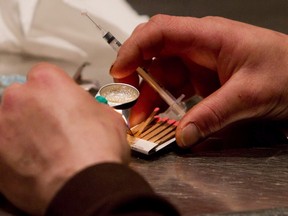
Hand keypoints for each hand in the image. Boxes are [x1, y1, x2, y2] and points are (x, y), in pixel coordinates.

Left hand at [0, 63, 129, 214]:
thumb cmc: (96, 151)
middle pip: (24, 97)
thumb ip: (90, 106)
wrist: (85, 186)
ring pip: (11, 122)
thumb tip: (87, 111)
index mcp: (48, 82)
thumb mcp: (108, 116)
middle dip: (38, 110)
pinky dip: (16, 154)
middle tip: (55, 128)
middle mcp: (19, 98)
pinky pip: (5, 148)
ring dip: (25, 131)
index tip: (60, 102)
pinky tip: (37, 163)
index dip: (55, 91)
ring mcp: (2, 126)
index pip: (44, 75)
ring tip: (47, 149)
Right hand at [110, 14, 287, 147]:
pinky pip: (175, 87)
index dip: (135, 48)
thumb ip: (214, 114)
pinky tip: (159, 114)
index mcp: (208, 36)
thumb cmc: (287, 71)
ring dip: (148, 94)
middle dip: (136, 73)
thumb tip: (184, 134)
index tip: (120, 70)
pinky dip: (164, 101)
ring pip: (162, 73)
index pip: (160, 32)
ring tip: (141, 116)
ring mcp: (199, 64)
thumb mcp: (250, 93)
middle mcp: (199, 47)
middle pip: (155, 53)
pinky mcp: (202, 79)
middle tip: (126, 96)